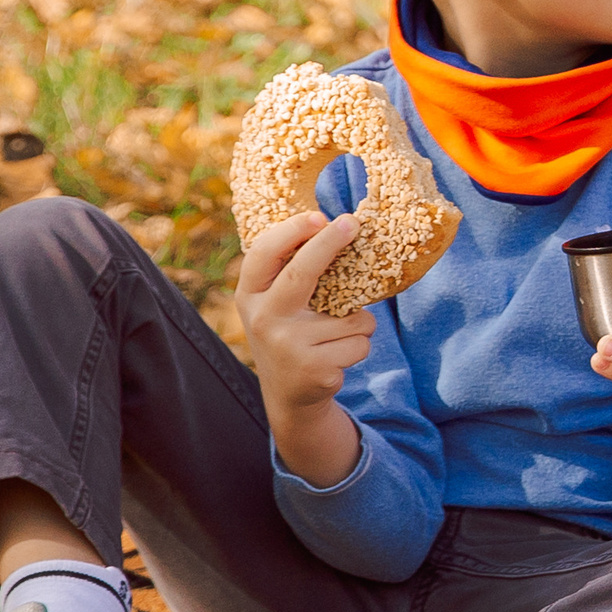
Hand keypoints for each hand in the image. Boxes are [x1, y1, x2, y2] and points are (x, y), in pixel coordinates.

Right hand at [235, 211, 373, 485]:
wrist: (289, 395)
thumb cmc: (290, 332)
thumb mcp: (276, 303)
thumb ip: (289, 272)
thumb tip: (333, 226)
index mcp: (250, 296)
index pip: (265, 254)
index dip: (292, 231)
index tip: (319, 215)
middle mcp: (264, 320)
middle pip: (301, 273)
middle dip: (329, 243)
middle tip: (352, 223)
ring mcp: (289, 346)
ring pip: (351, 315)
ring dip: (359, 321)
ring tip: (336, 335)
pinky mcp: (316, 369)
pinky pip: (360, 342)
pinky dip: (359, 345)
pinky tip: (337, 356)